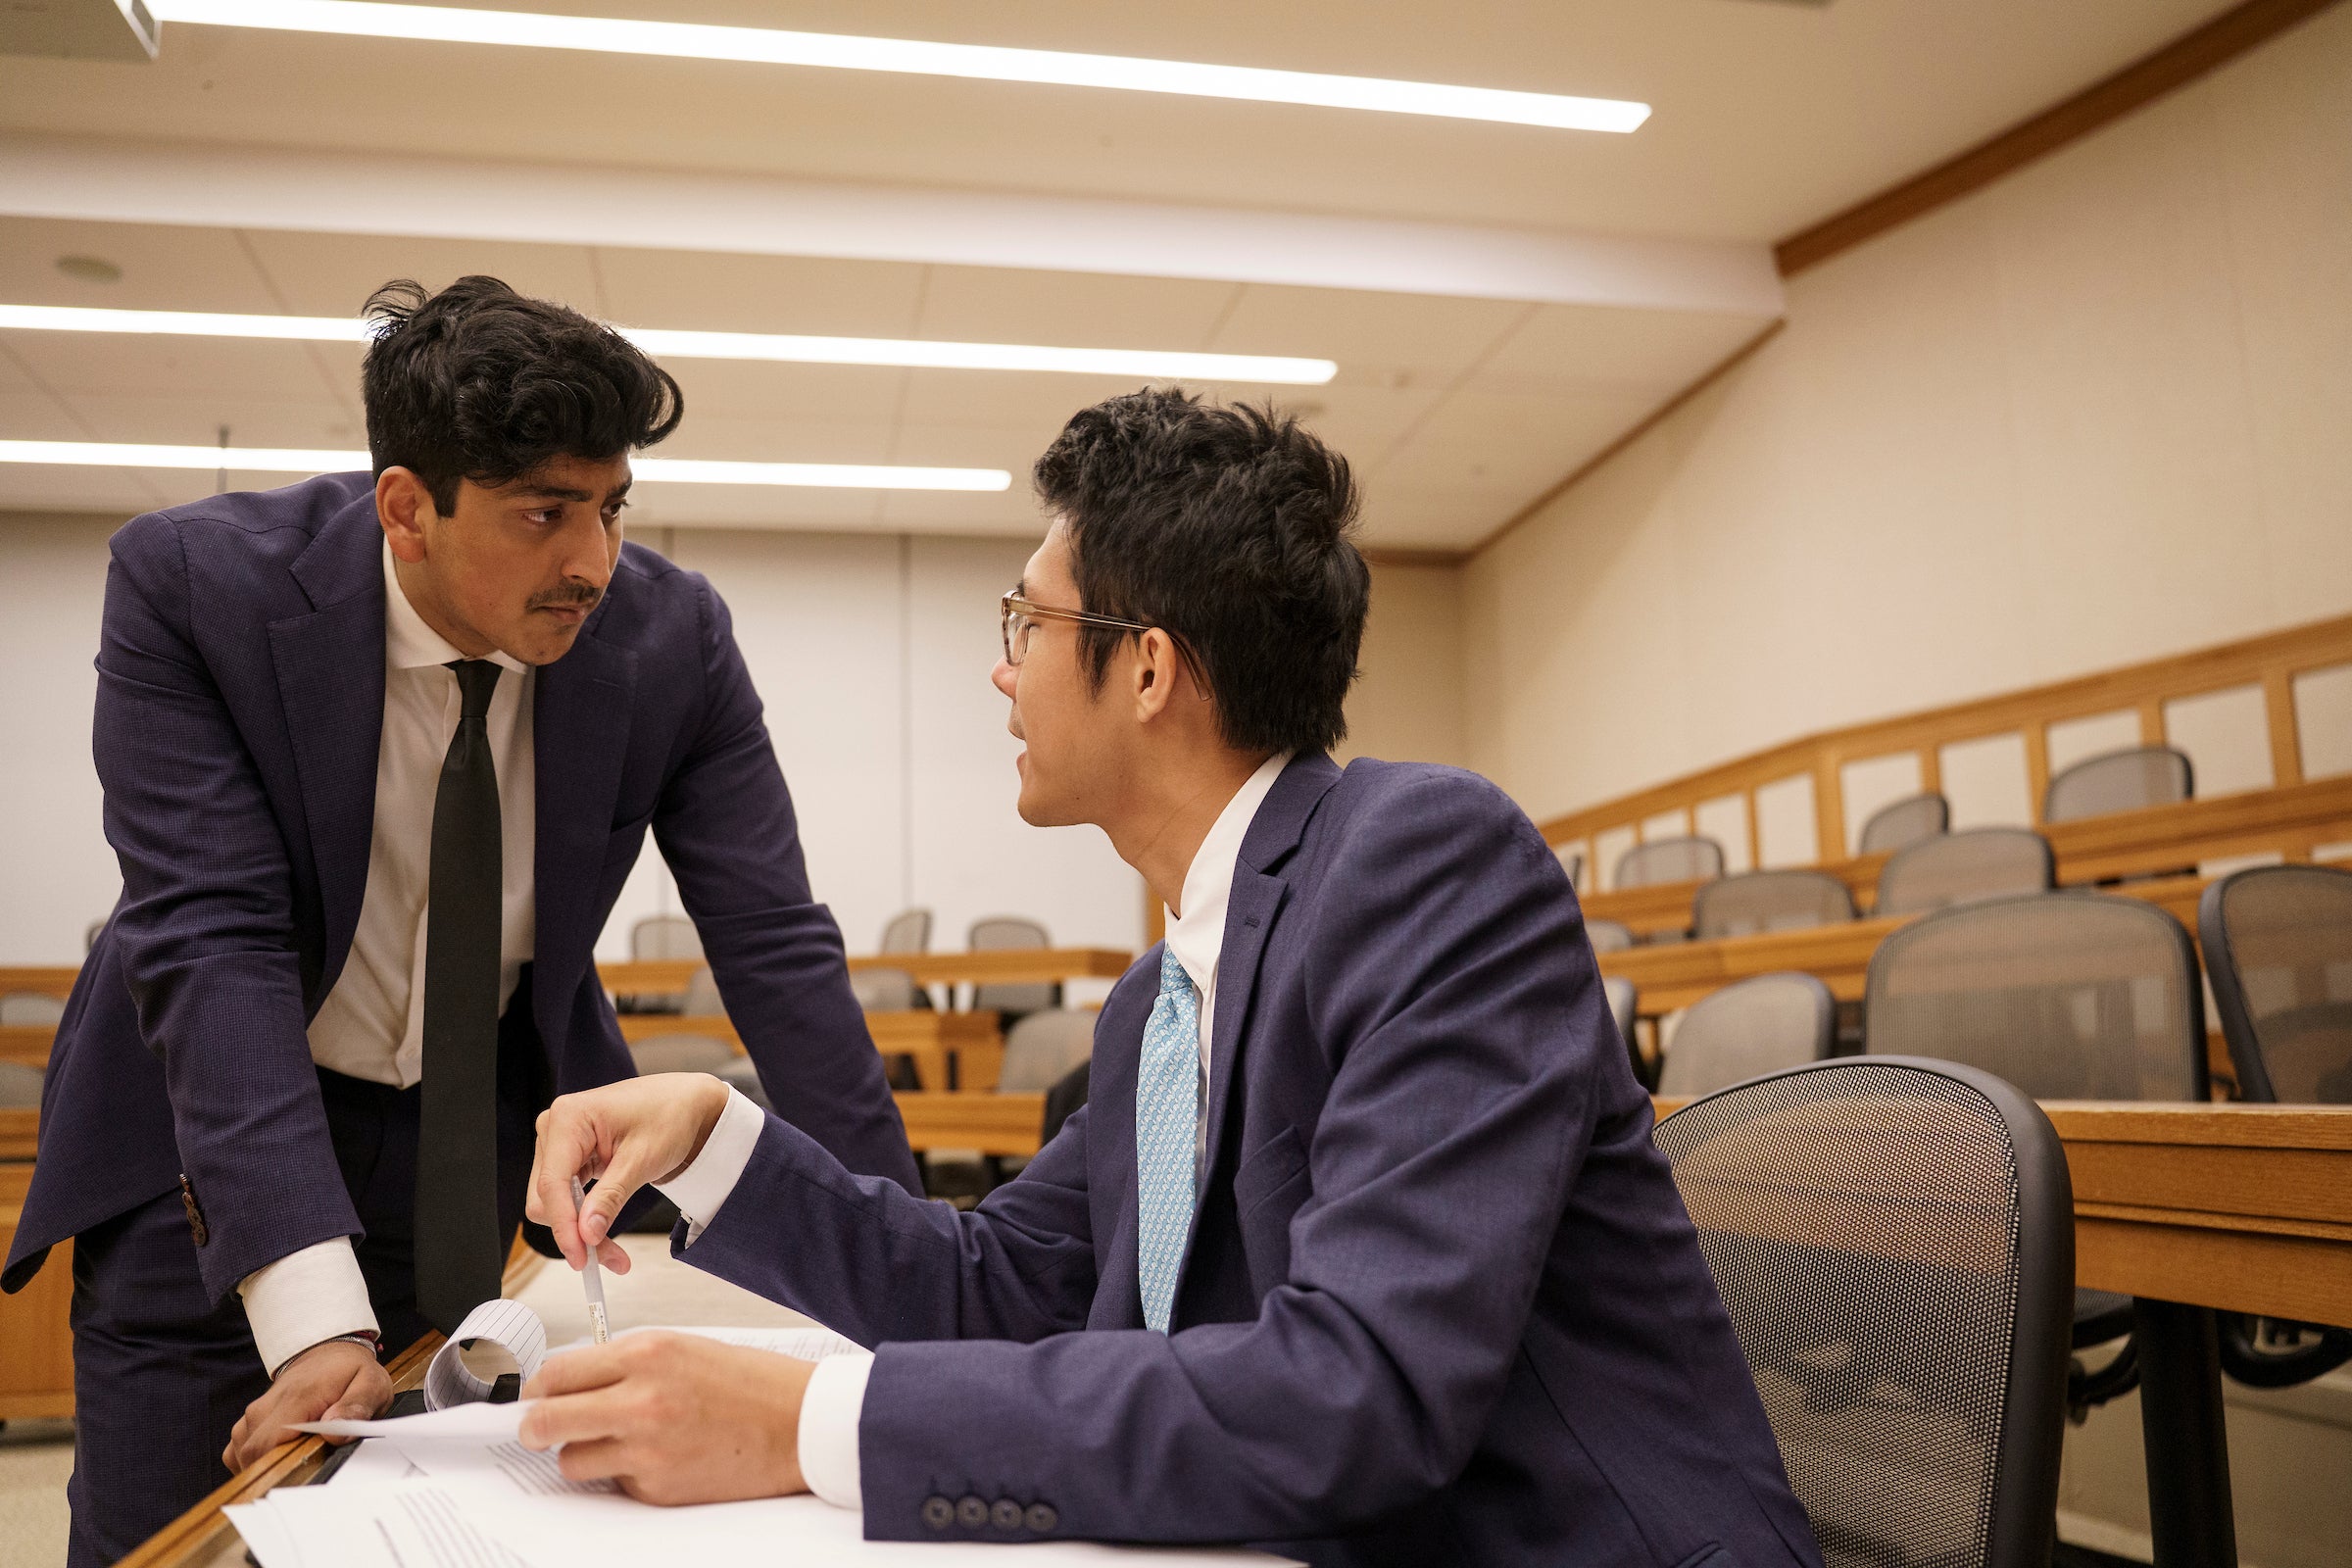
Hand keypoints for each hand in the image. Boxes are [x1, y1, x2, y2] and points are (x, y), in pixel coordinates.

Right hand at [223, 1338, 391, 1471]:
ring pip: (244, 1457)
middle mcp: (265, 1408)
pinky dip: (256, 1463)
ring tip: (301, 1459)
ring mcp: (252, 1416)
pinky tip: (282, 1458)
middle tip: (309, 1470)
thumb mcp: (370, 1384)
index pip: (268, 1444)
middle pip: (252, 1456)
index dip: (280, 1469)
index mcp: (296, 1399)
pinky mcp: (247, 1424)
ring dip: (269, 1467)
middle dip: (277, 1472)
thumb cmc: (348, 1371)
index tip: (304, 1477)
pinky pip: (238, 1453)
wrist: (327, 1353)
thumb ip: (356, 1407)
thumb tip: (334, 1432)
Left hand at [518, 1332, 813, 1504]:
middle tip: (537, 1429)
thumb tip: (572, 1383)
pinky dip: (625, 1473)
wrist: (798, 1424)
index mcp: (645, 1355)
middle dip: (534, 1428)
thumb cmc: (749, 1384)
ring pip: (571, 1462)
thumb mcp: (682, 1349)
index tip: (537, 1395)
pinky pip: (615, 1483)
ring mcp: (647, 1450)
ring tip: (612, 1443)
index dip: (539, 1388)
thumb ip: (624, 1363)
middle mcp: (640, 1401)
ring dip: (581, 1454)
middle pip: (547, 1421)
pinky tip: (658, 1457)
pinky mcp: (657, 1488)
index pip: (556, 1373)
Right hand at [526, 1074, 731, 1272]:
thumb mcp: (643, 1159)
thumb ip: (611, 1197)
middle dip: (574, 1232)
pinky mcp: (570, 1158)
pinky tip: (604, 1233)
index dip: (563, 1225)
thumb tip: (586, 1233)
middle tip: (612, 1259)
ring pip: (554, 1204)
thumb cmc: (669, 1116)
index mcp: (569, 1118)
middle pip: (546, 1198)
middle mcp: (555, 1128)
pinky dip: (584, 1219)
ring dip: (580, 1230)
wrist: (685, 1104)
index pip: (552, 1183)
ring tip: (615, 1253)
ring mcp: (559, 1144)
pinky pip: (566, 1198)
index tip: (581, 1257)